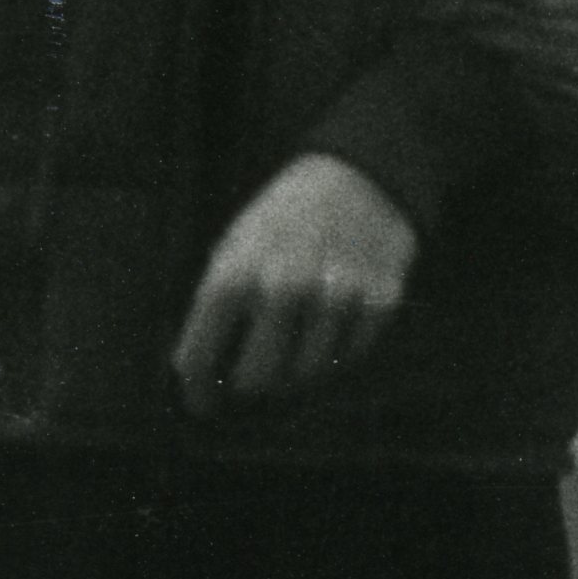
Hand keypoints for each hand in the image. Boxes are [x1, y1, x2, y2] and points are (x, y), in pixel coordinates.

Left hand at [174, 153, 420, 413]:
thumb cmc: (284, 217)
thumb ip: (217, 308)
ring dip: (298, 367)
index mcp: (235, 275)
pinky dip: (338, 351)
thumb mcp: (234, 248)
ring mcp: (336, 297)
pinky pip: (351, 356)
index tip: (203, 405)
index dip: (198, 392)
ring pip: (307, 374)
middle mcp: (284, 289)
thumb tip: (203, 372)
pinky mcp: (379, 301)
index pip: (201, 358)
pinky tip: (331, 327)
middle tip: (256, 373)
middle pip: (256, 379)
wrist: (360, 174)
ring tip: (296, 344)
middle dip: (252, 381)